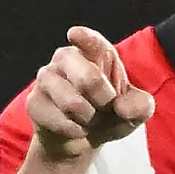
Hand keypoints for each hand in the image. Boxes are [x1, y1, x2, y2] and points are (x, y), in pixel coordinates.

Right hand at [26, 26, 153, 161]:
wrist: (82, 139)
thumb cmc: (109, 115)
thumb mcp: (134, 111)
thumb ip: (140, 106)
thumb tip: (122, 108)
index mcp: (94, 53)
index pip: (91, 41)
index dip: (84, 38)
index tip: (74, 34)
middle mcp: (67, 58)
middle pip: (88, 78)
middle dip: (104, 100)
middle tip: (105, 107)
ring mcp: (47, 77)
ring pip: (72, 103)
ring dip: (88, 119)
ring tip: (87, 118)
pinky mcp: (34, 101)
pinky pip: (58, 120)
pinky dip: (73, 131)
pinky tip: (72, 127)